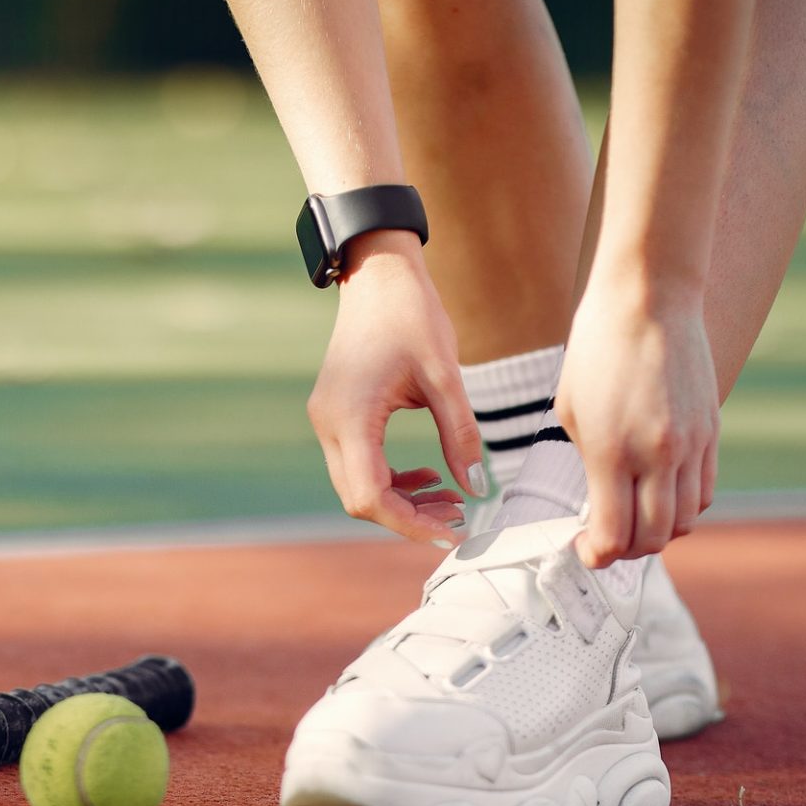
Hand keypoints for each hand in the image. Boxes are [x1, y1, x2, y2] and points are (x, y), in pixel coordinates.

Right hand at [306, 232, 485, 542]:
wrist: (377, 273)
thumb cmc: (411, 315)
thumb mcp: (445, 376)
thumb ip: (460, 435)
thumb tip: (478, 489)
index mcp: (351, 417)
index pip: (371, 497)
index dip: (409, 524)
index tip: (452, 532)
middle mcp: (329, 424)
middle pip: (359, 499)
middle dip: (408, 517)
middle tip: (458, 518)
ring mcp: (327, 420)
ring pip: (357, 486)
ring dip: (401, 500)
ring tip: (451, 498)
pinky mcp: (336, 414)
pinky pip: (358, 464)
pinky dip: (391, 478)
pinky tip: (427, 473)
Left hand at [556, 281, 720, 566]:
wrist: (650, 299)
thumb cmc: (597, 351)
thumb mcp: (572, 412)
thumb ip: (590, 466)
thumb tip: (600, 506)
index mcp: (613, 452)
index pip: (613, 535)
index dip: (595, 554)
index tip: (583, 548)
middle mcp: (658, 455)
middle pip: (653, 539)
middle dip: (625, 552)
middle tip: (605, 540)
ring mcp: (692, 445)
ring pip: (685, 521)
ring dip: (658, 532)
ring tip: (633, 519)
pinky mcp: (712, 432)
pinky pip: (703, 491)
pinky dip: (682, 506)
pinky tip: (659, 495)